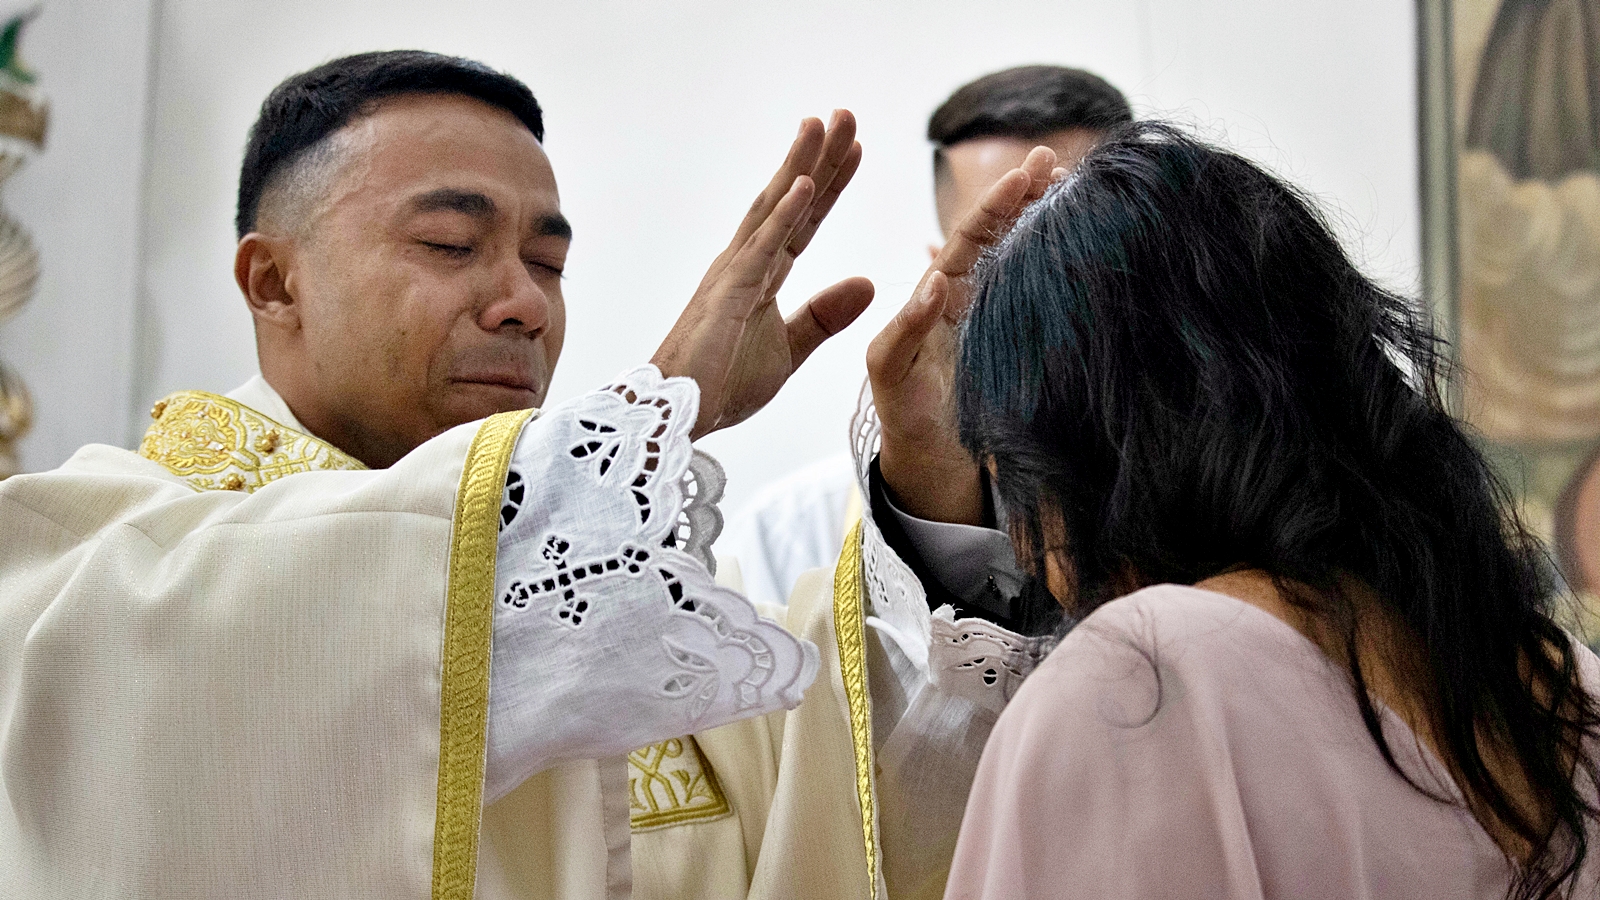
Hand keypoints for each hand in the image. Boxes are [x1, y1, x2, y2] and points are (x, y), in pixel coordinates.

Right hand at [652, 111, 874, 438]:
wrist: (677, 417)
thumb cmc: (721, 385)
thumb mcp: (790, 349)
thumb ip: (825, 317)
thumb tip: (867, 282)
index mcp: (760, 277)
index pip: (803, 222)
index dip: (829, 186)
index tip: (854, 149)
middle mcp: (745, 264)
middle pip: (789, 200)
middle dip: (818, 157)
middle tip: (844, 114)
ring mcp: (733, 274)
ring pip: (773, 209)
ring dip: (800, 166)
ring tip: (823, 124)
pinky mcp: (727, 294)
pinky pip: (761, 248)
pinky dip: (783, 214)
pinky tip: (805, 183)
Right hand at [868, 147, 1060, 524]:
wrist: (936, 453)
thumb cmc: (972, 402)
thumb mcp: (1002, 361)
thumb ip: (1017, 320)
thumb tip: (1056, 277)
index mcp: (969, 291)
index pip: (994, 237)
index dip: (1019, 203)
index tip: (1054, 169)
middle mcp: (942, 298)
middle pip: (972, 239)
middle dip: (1004, 198)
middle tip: (1043, 160)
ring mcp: (915, 327)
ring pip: (942, 270)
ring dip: (974, 230)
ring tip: (1014, 189)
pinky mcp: (891, 362)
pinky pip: (902, 334)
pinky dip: (917, 312)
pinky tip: (937, 287)